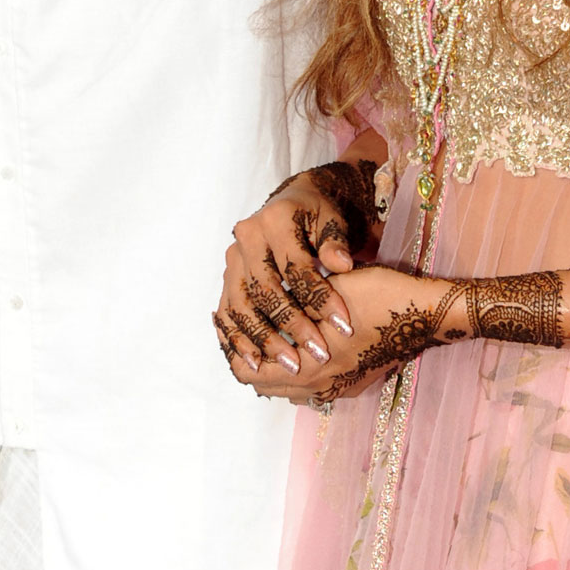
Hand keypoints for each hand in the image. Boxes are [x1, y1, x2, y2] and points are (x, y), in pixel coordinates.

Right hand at [214, 159, 380, 382]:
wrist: (293, 203)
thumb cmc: (317, 214)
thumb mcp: (333, 220)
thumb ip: (335, 242)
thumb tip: (343, 265)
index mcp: (275, 218)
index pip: (296, 266)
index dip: (320, 297)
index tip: (342, 325)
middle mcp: (247, 236)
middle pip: (265, 289)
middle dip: (292, 325)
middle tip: (318, 353)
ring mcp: (233, 257)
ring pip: (241, 305)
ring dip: (264, 339)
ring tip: (290, 365)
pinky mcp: (228, 276)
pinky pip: (227, 311)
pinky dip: (237, 338)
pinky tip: (255, 362)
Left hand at [220, 266, 464, 405]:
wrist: (425, 314)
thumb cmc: (376, 295)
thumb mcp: (326, 294)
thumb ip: (290, 304)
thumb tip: (254, 301)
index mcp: (309, 368)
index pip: (250, 371)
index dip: (233, 348)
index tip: (226, 322)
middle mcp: (321, 388)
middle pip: (265, 385)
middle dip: (250, 359)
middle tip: (241, 328)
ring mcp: (339, 390)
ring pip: (289, 388)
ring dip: (274, 366)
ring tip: (268, 334)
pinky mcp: (354, 385)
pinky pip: (312, 388)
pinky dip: (297, 370)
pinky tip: (301, 343)